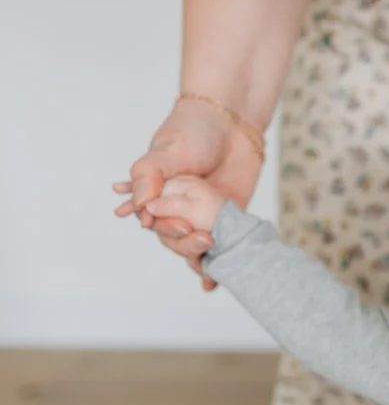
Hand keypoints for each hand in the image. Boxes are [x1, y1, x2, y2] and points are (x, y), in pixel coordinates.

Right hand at [113, 98, 262, 289]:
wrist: (234, 121)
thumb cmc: (194, 129)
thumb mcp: (167, 149)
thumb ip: (149, 177)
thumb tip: (139, 210)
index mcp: (157, 192)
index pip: (153, 221)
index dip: (164, 227)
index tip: (179, 225)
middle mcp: (177, 206)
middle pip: (172, 237)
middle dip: (184, 242)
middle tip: (203, 238)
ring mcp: (203, 214)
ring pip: (194, 246)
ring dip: (198, 257)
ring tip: (210, 257)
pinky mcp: (228, 218)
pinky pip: (221, 247)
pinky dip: (216, 267)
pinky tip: (212, 283)